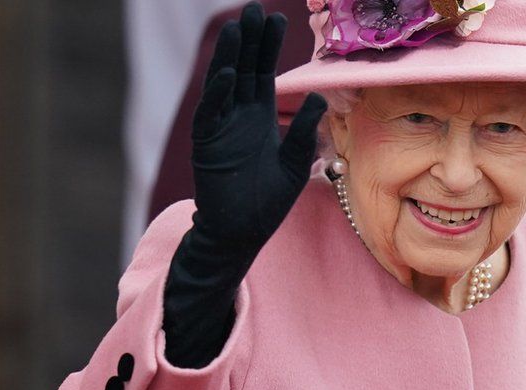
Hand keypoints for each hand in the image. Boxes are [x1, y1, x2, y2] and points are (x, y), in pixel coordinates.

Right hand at [190, 1, 326, 248]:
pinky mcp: (207, 144)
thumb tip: (318, 96)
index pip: (264, 73)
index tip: (278, 19)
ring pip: (224, 84)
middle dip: (250, 40)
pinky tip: (229, 72)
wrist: (242, 231)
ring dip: (230, 56)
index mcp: (261, 118)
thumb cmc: (267, 201)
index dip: (269, 47)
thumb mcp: (295, 163)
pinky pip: (211, 113)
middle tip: (254, 8)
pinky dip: (219, 93)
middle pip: (245, 69)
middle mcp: (239, 116)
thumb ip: (304, 131)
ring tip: (237, 28)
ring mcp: (220, 128)